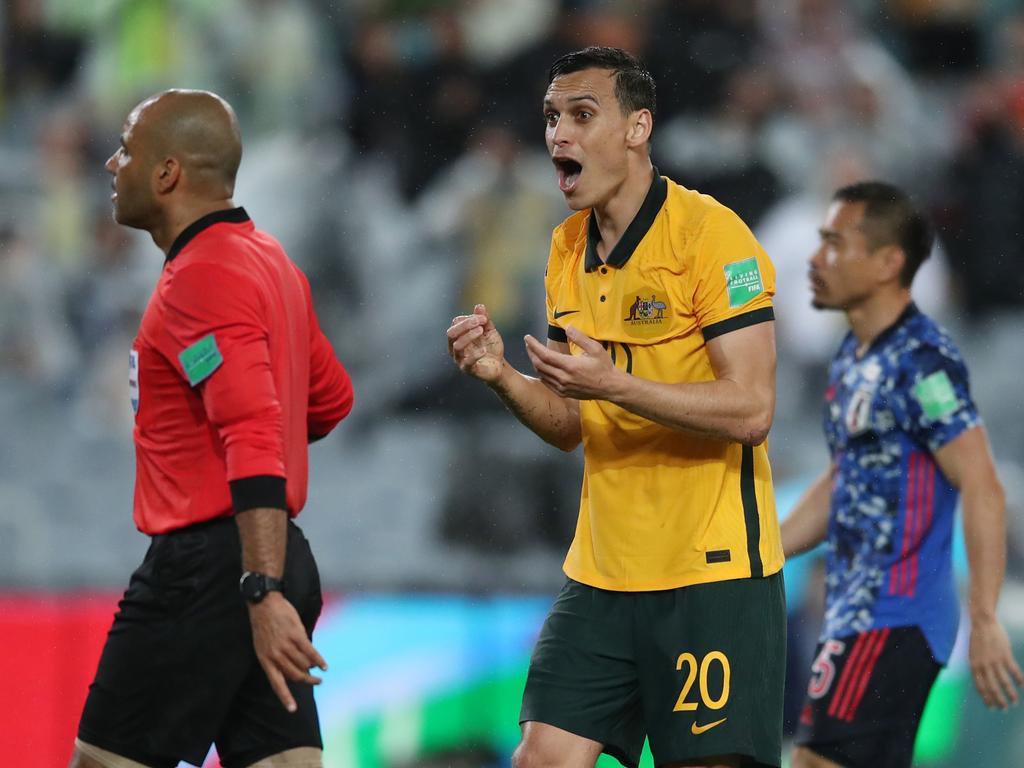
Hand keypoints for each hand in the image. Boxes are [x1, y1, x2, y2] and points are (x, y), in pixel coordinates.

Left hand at [248, 591, 327, 711]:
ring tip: (319, 672)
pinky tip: (324, 666)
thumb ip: (274, 660)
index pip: (277, 684)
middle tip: (317, 682)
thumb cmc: (264, 626)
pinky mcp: (296, 635)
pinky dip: (319, 661)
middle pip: (295, 675)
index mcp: (265, 660)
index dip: (285, 697)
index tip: (292, 709)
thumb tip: (291, 672)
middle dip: (308, 681)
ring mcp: (286, 645)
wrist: (264, 605)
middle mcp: (276, 656)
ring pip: (304, 664)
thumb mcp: (262, 647)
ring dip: (313, 670)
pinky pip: (311, 652)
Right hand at [447, 303, 504, 382]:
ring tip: (482, 331)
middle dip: (465, 325)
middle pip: (451, 333)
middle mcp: (455, 347)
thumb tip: (479, 306)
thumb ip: (484, 319)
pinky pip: (467, 362)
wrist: (499, 365)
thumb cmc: (491, 347)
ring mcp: (459, 359)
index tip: (484, 318)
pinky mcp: (467, 369)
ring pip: (457, 346)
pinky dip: (475, 355)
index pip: (456, 323)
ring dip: (469, 336)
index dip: (469, 318)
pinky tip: (484, 350)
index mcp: (458, 335)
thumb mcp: (489, 331)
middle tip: (480, 321)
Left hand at [524, 325, 621, 399]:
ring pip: (541, 374)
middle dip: (531, 353)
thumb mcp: (595, 348)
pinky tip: (541, 367)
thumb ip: (580, 337)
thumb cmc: (604, 366)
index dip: (533, 345)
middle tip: (528, 344)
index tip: (527, 338)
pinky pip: (547, 383)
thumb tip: (567, 327)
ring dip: (535, 363)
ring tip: (533, 353)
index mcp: (570, 365)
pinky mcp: (563, 393)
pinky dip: (541, 374)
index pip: (545, 355)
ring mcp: (562, 387)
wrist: (610, 387)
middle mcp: (563, 378)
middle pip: (539, 365)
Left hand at [969, 616, 1022, 708]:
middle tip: (1005, 708)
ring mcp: (995, 661)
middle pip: (992, 687)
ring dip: (1010, 694)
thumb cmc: (977, 638)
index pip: (980, 687)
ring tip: (1014, 702)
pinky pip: (1014, 671)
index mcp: (974, 666)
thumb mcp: (972, 655)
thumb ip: (977, 667)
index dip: (986, 698)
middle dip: (999, 700)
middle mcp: (984, 665)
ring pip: (1004, 682)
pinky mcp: (1005, 655)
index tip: (991, 707)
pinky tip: (1023, 685)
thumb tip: (981, 681)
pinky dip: (1019, 679)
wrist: (982, 623)